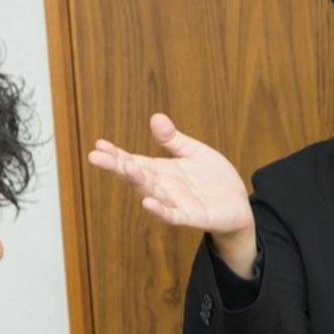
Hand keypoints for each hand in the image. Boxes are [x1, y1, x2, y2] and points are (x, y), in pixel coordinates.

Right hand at [88, 113, 258, 273]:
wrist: (238, 205)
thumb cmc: (213, 179)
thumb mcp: (194, 152)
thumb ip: (174, 139)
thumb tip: (156, 117)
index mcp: (161, 170)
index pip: (133, 160)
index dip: (116, 154)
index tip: (98, 144)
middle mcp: (163, 187)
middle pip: (136, 175)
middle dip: (117, 166)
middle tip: (95, 156)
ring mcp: (175, 202)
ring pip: (151, 192)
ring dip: (137, 182)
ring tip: (125, 168)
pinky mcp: (191, 217)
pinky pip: (172, 214)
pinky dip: (160, 210)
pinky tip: (147, 203)